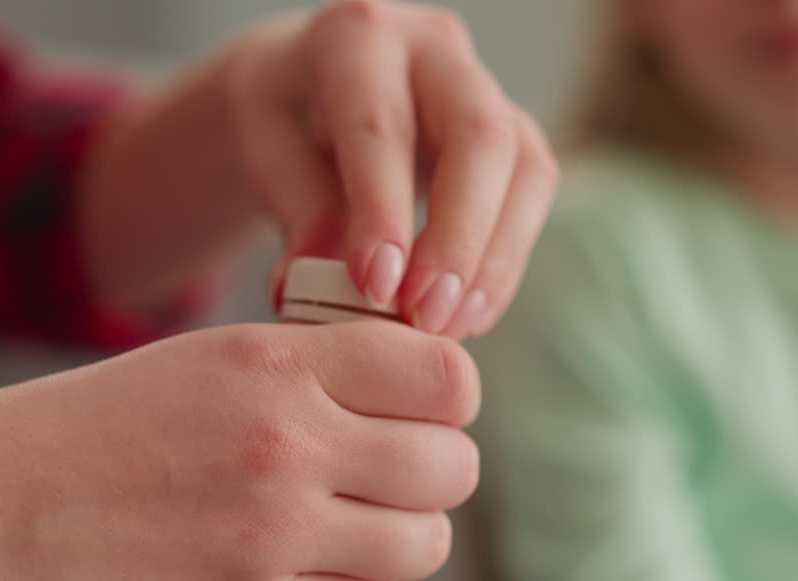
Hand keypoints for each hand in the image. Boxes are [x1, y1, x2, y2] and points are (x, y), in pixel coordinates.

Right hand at [0, 322, 479, 580]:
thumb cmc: (70, 433)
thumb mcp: (191, 364)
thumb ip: (300, 371)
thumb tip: (397, 390)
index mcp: (273, 360)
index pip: (446, 376)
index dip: (443, 399)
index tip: (409, 412)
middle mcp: (289, 440)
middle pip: (453, 466)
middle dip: (429, 473)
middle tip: (378, 476)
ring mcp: (273, 532)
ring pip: (424, 544)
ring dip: (397, 538)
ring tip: (341, 529)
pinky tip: (304, 574)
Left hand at [226, 1, 558, 338]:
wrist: (313, 88)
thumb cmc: (285, 119)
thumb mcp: (266, 151)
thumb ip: (297, 211)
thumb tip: (313, 285)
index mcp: (356, 36)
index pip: (380, 126)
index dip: (384, 211)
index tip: (377, 288)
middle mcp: (433, 46)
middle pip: (478, 137)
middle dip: (457, 238)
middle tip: (425, 316)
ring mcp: (484, 85)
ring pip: (522, 166)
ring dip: (491, 259)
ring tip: (448, 326)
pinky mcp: (513, 130)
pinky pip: (532, 193)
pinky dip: (503, 262)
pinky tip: (469, 312)